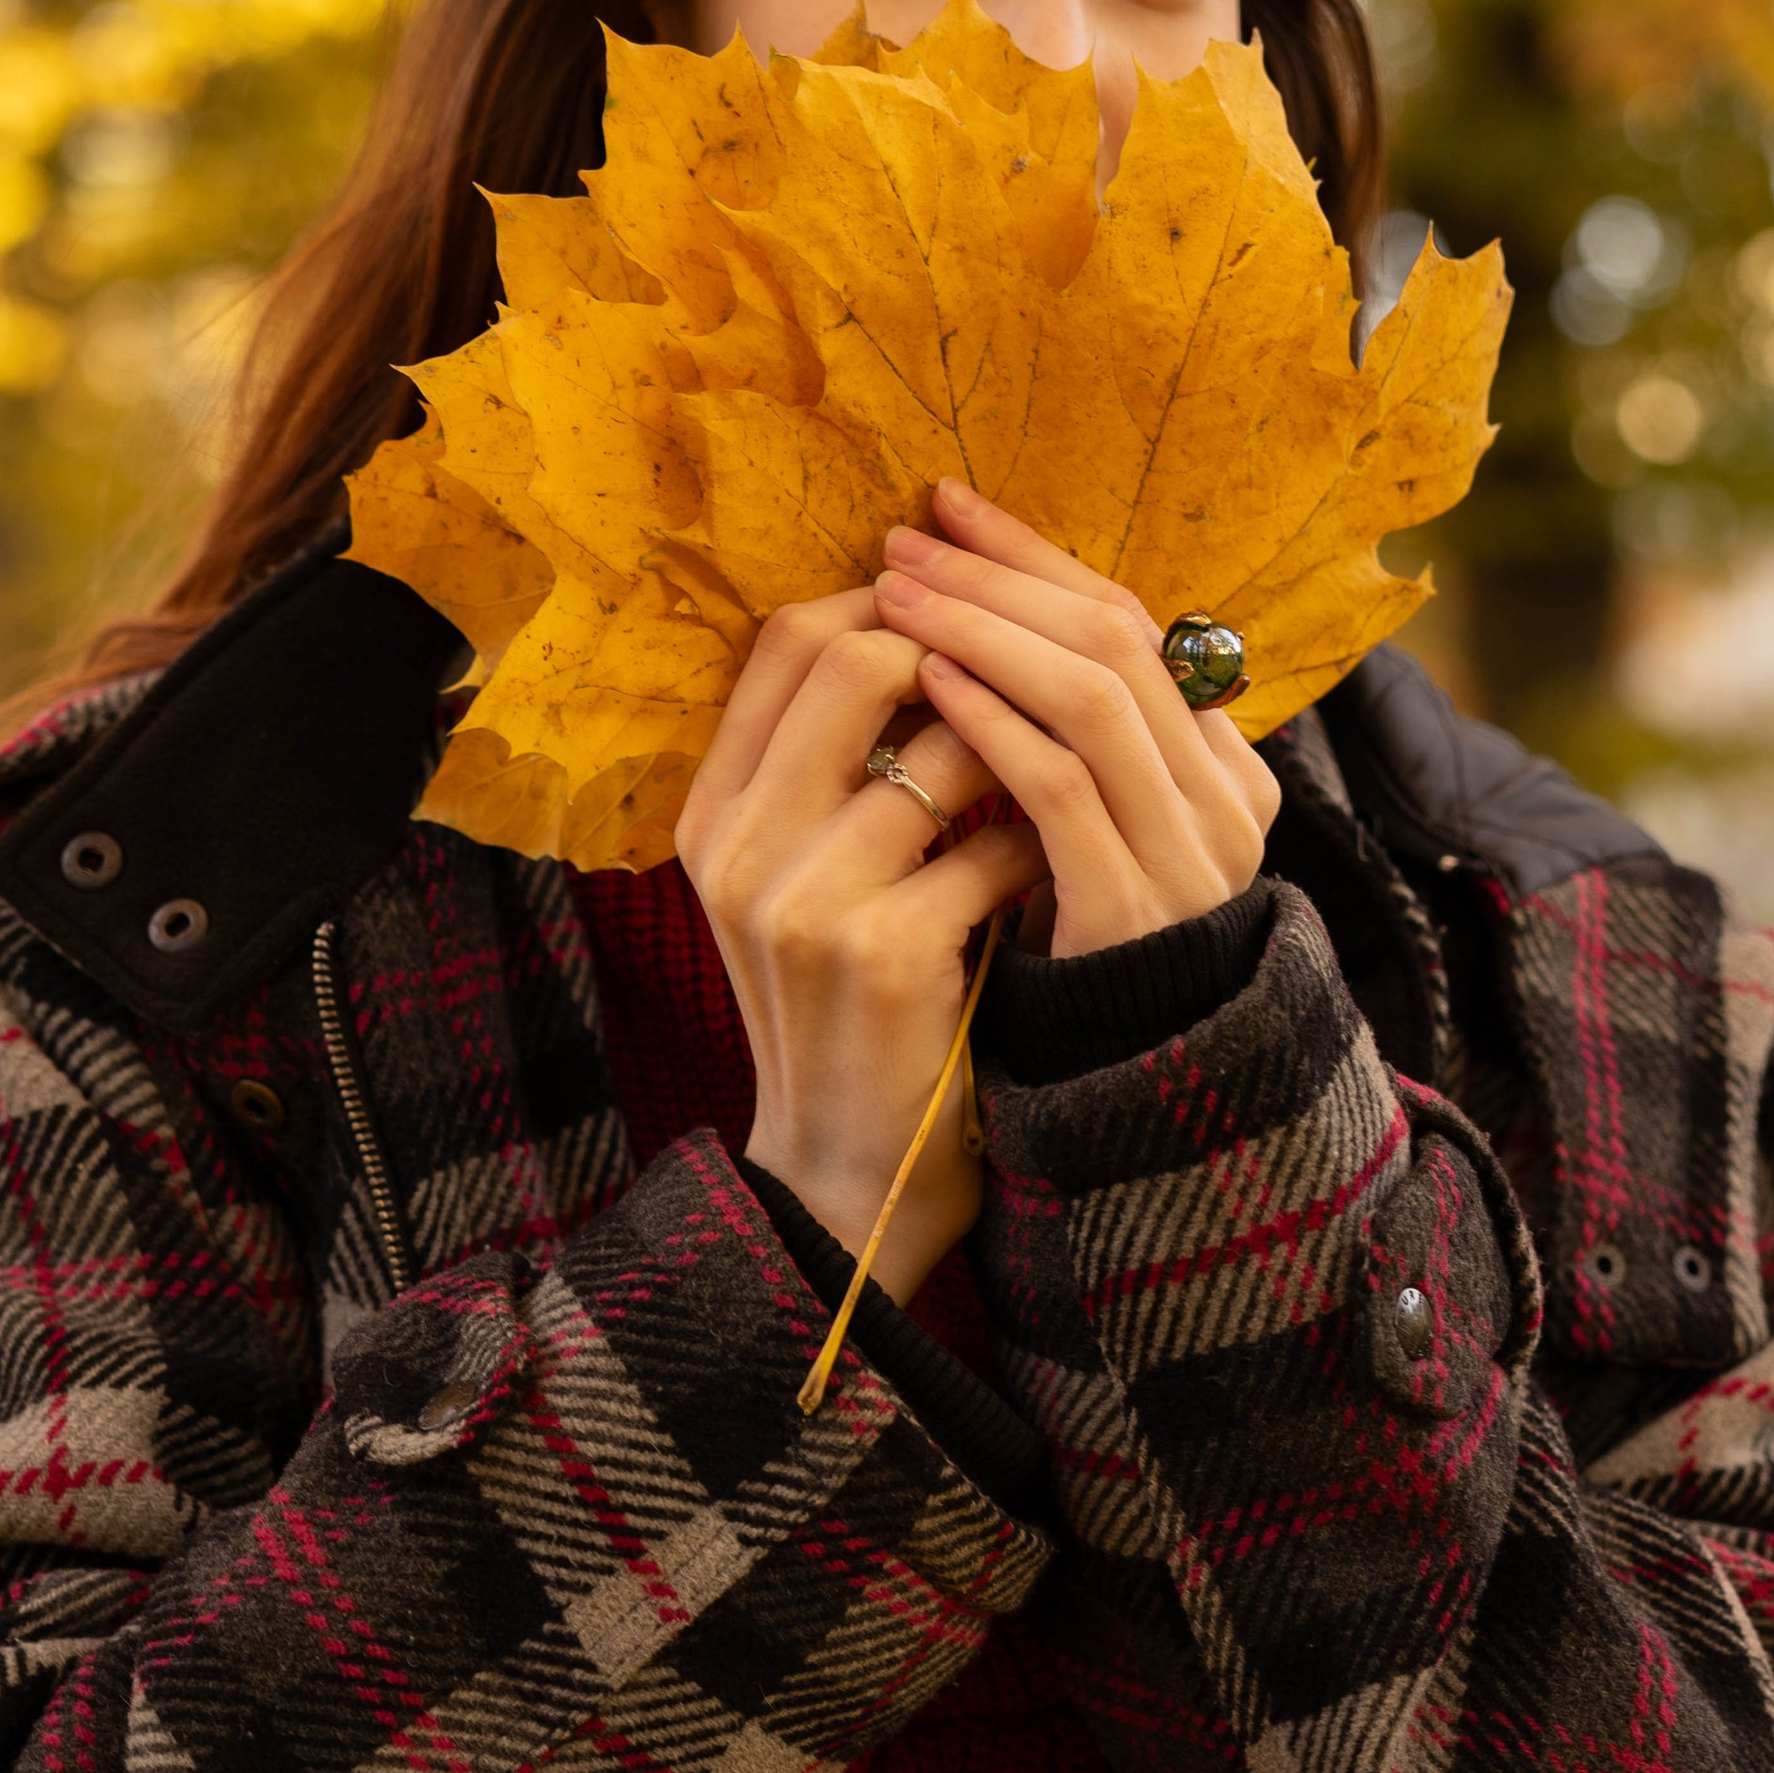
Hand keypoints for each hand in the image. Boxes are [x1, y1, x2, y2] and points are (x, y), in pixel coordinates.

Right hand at [675, 590, 1044, 1305]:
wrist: (844, 1173)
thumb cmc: (846, 1009)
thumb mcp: (799, 883)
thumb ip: (830, 771)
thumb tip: (938, 629)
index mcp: (712, 811)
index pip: (785, 638)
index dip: (885, 600)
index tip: (961, 611)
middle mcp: (740, 843)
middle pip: (852, 659)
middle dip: (958, 647)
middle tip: (1024, 675)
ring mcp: (804, 897)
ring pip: (941, 745)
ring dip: (1018, 748)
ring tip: (1055, 771)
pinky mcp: (882, 953)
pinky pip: (993, 846)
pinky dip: (1040, 845)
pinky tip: (1060, 867)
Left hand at [871, 484, 1278, 960]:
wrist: (1096, 1093)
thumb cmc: (1067, 948)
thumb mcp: (1080, 825)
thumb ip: (1064, 736)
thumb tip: (976, 607)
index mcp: (1222, 768)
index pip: (1135, 621)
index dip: (1036, 557)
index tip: (947, 509)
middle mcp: (1225, 800)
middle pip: (1118, 639)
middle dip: (1001, 578)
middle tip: (906, 540)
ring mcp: (1188, 854)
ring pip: (1096, 694)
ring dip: (986, 630)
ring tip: (898, 595)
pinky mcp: (1132, 908)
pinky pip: (1062, 787)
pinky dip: (992, 722)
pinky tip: (927, 683)